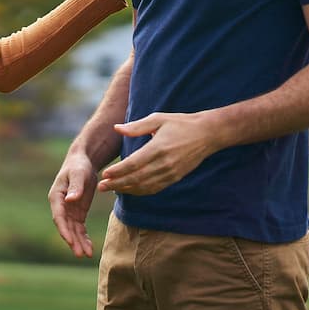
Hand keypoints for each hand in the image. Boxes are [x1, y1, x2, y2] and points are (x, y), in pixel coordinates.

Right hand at [48, 150, 99, 257]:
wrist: (83, 162)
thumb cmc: (78, 165)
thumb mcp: (78, 174)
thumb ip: (75, 186)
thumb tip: (70, 200)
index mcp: (56, 197)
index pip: (58, 216)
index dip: (63, 229)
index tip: (70, 240)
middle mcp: (60, 206)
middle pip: (66, 227)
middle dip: (72, 241)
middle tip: (80, 254)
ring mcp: (69, 211)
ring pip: (73, 230)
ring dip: (79, 242)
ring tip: (87, 255)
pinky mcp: (78, 212)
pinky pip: (80, 228)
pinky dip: (84, 238)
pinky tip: (89, 248)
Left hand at [97, 112, 215, 195]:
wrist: (207, 134)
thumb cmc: (180, 123)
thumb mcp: (158, 118)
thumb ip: (137, 126)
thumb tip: (117, 128)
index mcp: (158, 148)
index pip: (134, 163)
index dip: (118, 171)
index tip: (105, 174)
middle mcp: (164, 163)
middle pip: (136, 178)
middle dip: (117, 184)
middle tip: (101, 186)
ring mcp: (171, 173)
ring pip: (145, 186)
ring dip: (127, 189)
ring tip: (111, 189)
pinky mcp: (175, 178)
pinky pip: (155, 188)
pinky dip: (141, 191)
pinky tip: (130, 190)